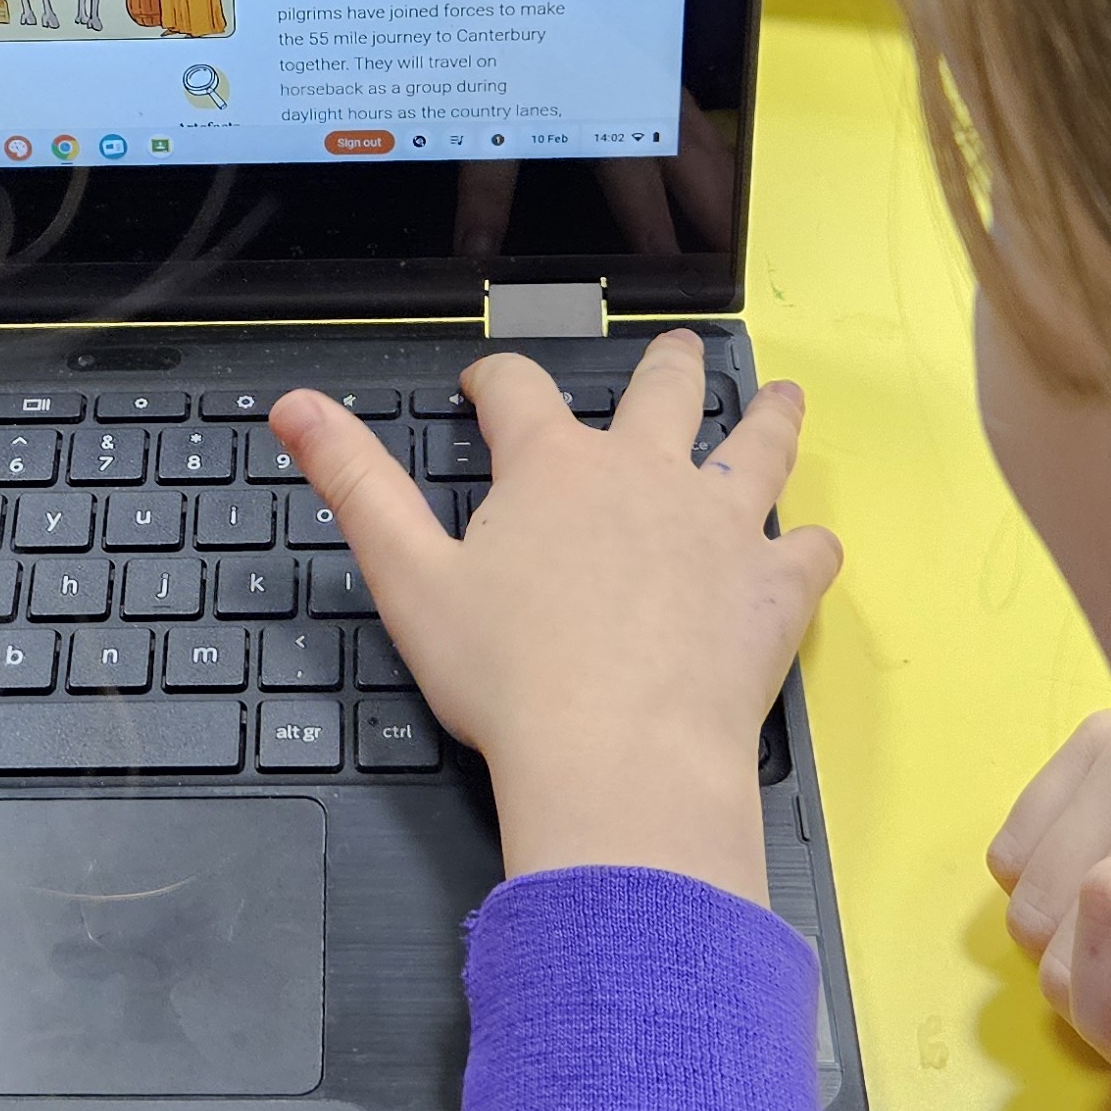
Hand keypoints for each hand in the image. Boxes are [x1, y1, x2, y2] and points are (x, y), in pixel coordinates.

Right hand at [267, 332, 838, 908]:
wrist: (618, 759)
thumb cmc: (508, 681)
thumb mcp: (407, 578)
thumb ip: (355, 483)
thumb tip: (297, 408)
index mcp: (553, 469)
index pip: (520, 392)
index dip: (498, 380)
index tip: (489, 385)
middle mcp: (645, 475)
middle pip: (662, 393)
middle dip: (663, 366)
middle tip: (673, 352)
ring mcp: (721, 526)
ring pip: (757, 447)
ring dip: (769, 417)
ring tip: (782, 396)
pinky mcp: (772, 589)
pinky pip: (808, 551)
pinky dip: (810, 545)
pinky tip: (813, 544)